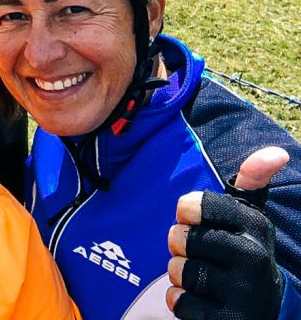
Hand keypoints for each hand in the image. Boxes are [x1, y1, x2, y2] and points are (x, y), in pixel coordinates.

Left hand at [167, 146, 288, 318]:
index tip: (192, 217)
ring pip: (179, 271)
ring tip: (201, 275)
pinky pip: (180, 303)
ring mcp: (243, 294)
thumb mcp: (249, 217)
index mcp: (254, 227)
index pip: (195, 205)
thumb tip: (277, 152)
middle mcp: (254, 259)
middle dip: (179, 245)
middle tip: (196, 251)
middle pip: (180, 239)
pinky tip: (201, 300)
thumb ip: (251, 182)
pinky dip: (181, 301)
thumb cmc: (243, 251)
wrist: (264, 309)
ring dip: (180, 274)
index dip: (185, 211)